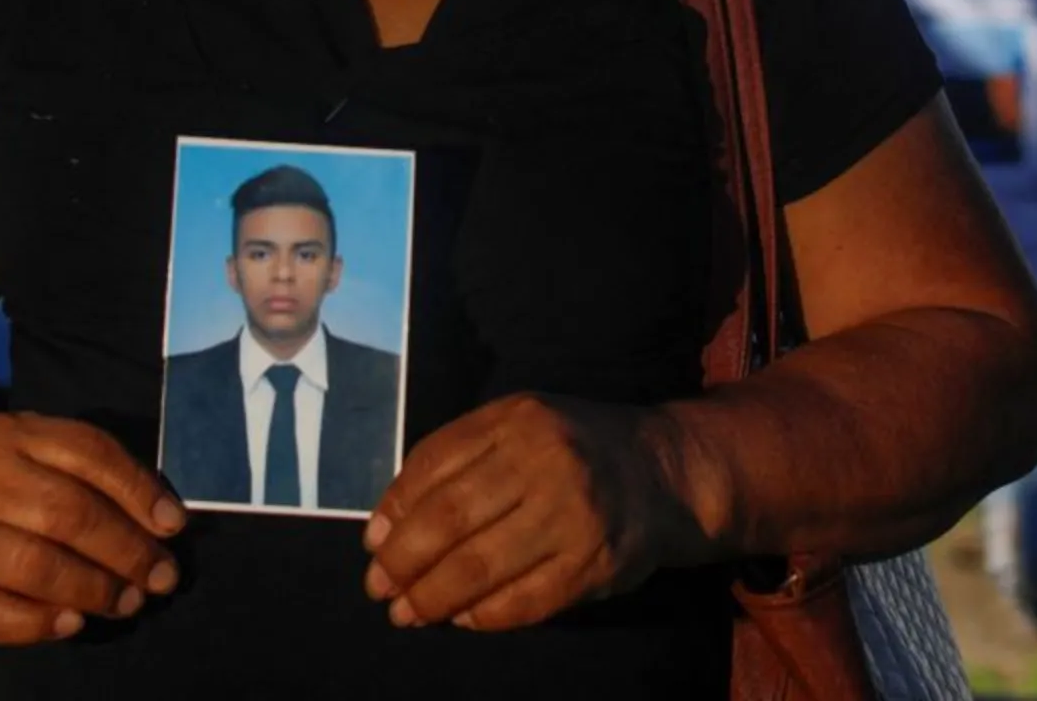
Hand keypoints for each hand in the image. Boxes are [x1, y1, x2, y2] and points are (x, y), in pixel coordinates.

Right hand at [0, 412, 186, 644]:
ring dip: (94, 589)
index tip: (174, 525)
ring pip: (35, 566)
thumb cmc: (19, 481)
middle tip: (161, 577)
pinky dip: (44, 623)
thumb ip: (108, 476)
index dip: (139, 491)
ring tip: (129, 601)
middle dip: (125, 550)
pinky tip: (75, 621)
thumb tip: (166, 522)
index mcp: (18, 434)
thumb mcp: (54, 454)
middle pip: (66, 514)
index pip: (89, 452)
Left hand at [362, 394, 715, 633]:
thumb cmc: (572, 450)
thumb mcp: (517, 430)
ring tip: (409, 613)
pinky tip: (463, 618)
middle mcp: (546, 460)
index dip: (395, 510)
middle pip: (451, 518)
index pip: (435, 464)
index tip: (373, 545)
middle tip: (380, 590)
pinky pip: (524, 601)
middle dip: (404, 562)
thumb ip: (453, 463)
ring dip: (433, 598)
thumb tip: (383, 529)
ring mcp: (574, 514)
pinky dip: (484, 616)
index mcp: (518, 419)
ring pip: (481, 567)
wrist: (663, 472)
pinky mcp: (595, 564)